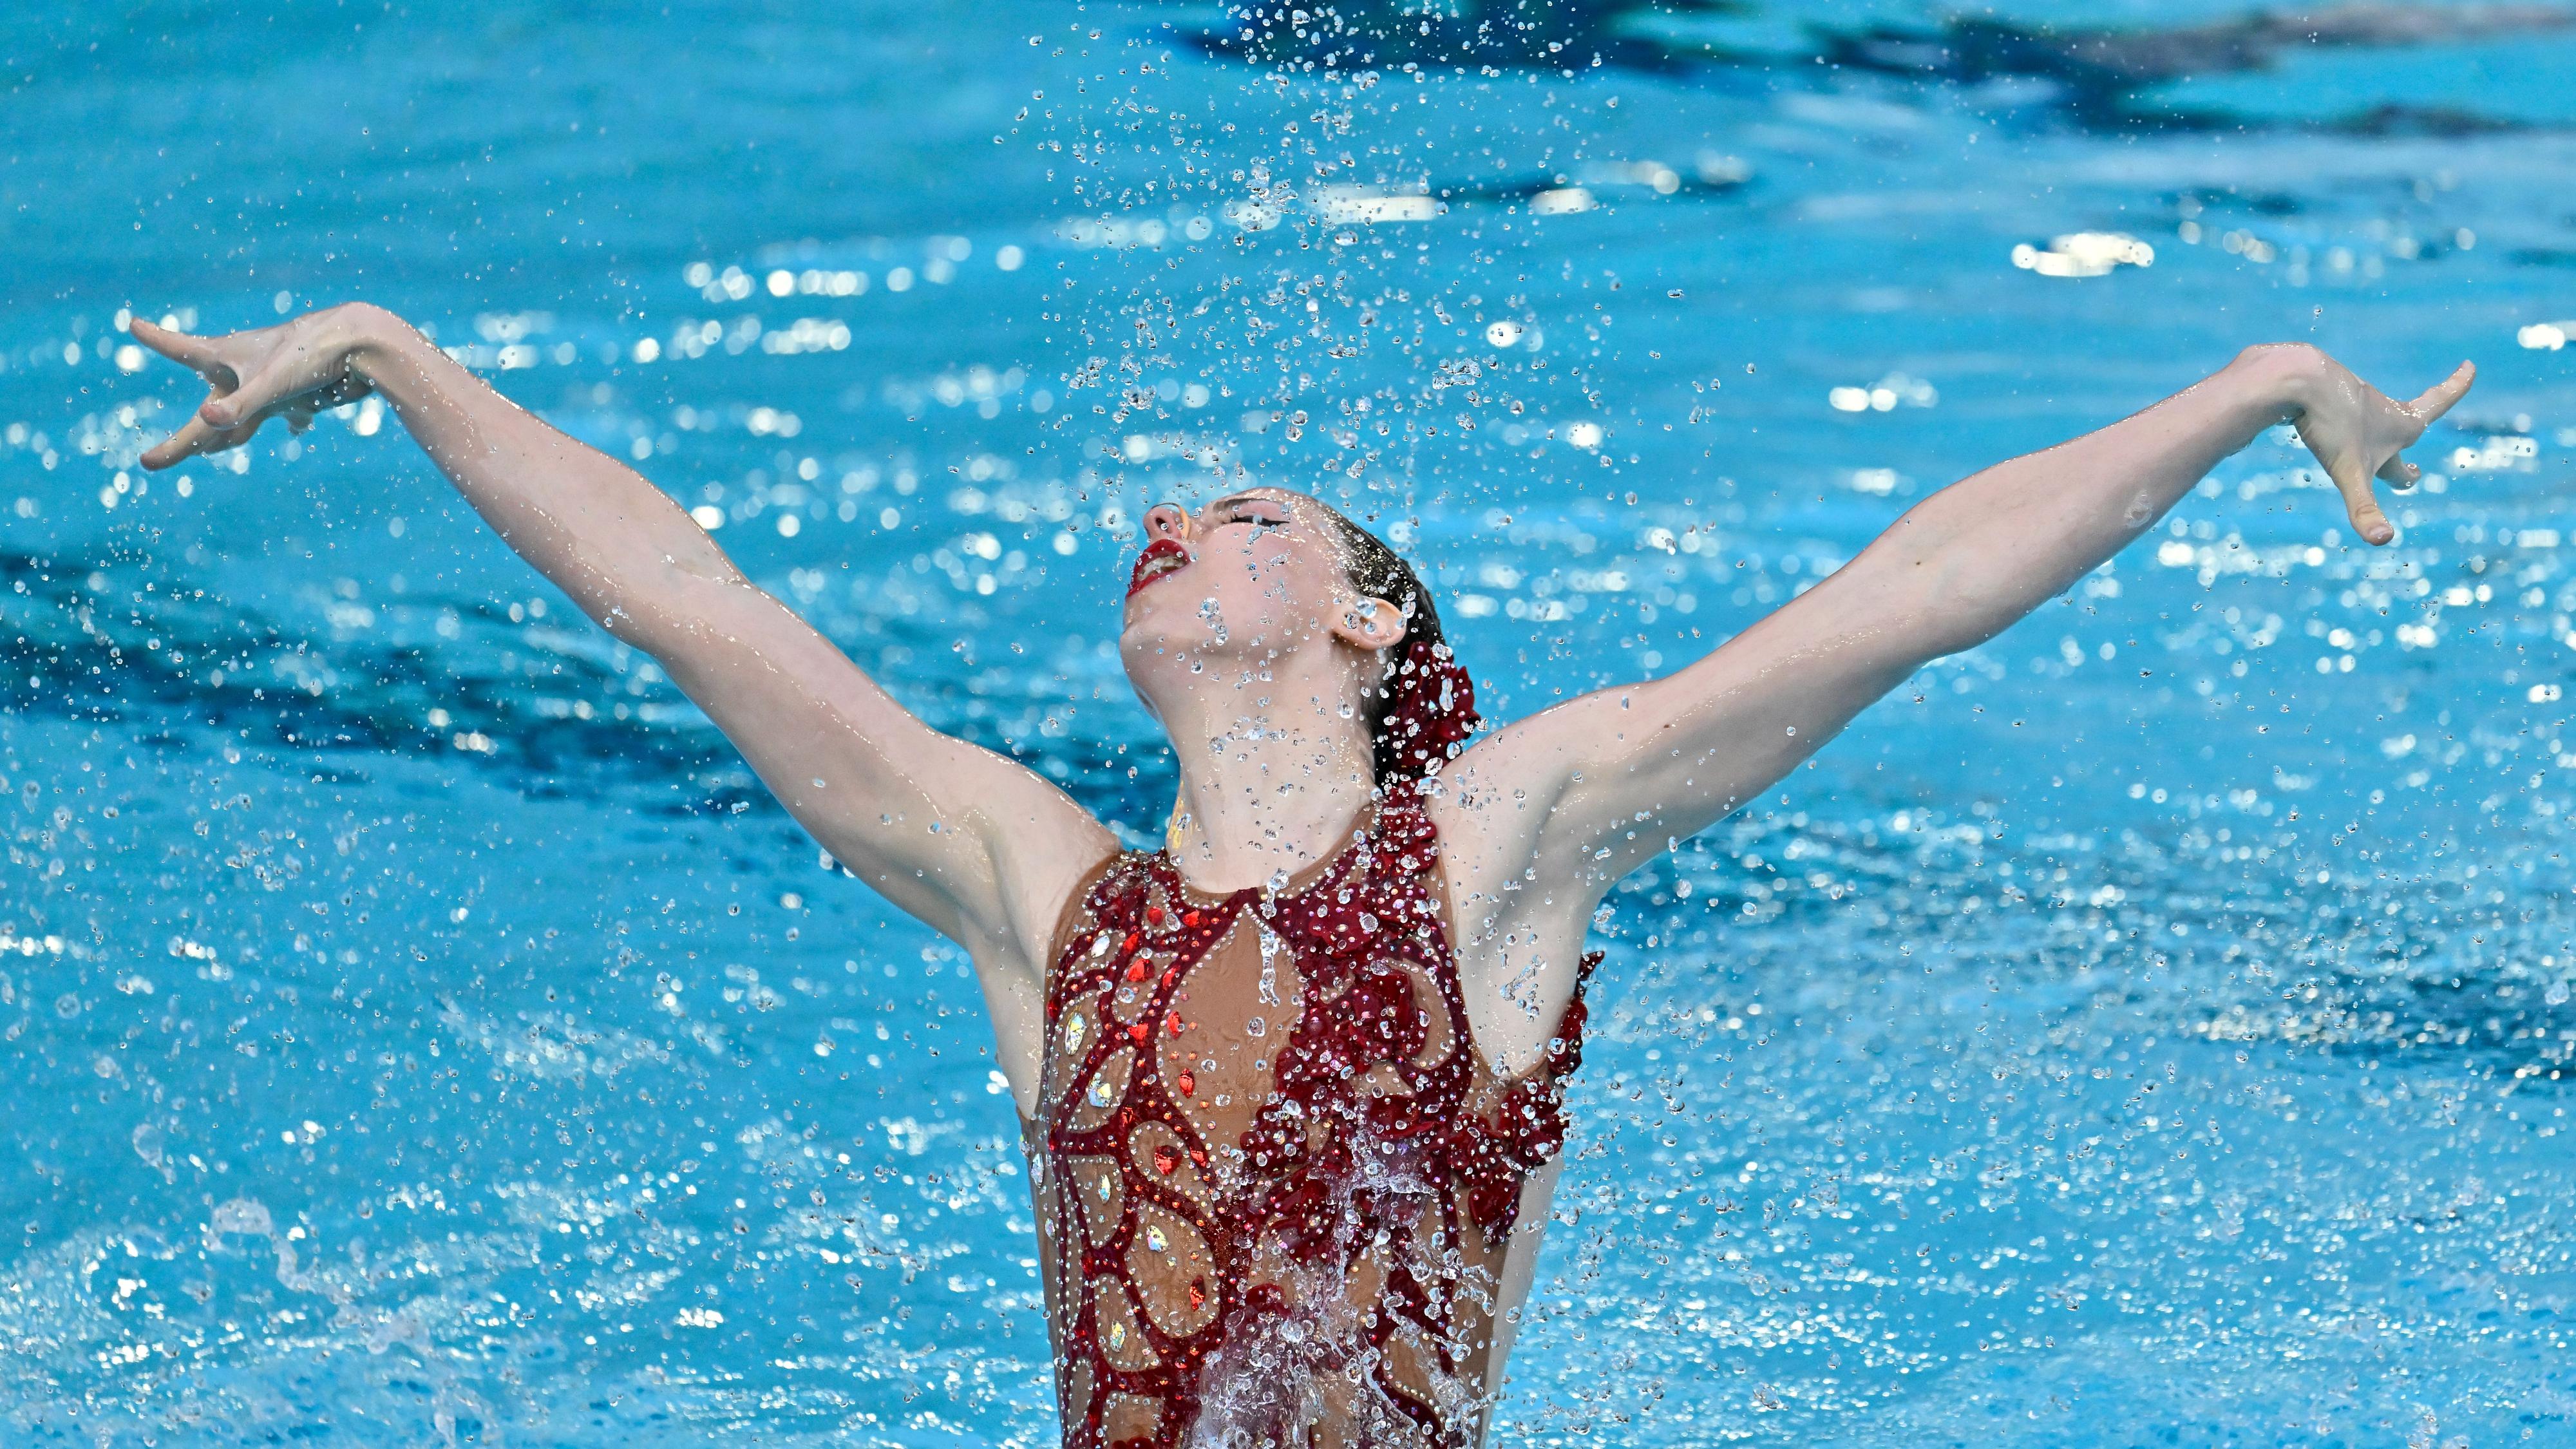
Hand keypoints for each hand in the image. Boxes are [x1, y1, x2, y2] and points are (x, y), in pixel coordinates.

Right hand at [132, 306, 382, 469]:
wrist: (364, 342)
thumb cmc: (312, 356)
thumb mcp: (272, 385)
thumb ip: (240, 406)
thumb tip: (208, 419)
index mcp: (227, 357)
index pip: (180, 348)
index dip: (157, 338)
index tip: (133, 322)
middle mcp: (246, 370)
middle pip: (212, 409)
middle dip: (190, 438)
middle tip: (155, 461)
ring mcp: (275, 381)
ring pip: (247, 413)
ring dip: (233, 433)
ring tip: (217, 448)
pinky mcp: (305, 390)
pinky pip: (294, 409)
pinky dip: (295, 418)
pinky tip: (302, 426)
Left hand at [2273, 345, 2474, 545]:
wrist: (2295, 378)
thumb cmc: (2330, 425)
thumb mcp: (2348, 473)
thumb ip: (2363, 508)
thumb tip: (2383, 540)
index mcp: (2401, 423)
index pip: (2439, 402)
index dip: (2456, 386)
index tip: (2469, 366)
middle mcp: (2381, 408)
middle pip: (2401, 433)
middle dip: (2406, 457)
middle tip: (2413, 472)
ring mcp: (2352, 398)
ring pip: (2364, 423)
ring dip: (2365, 438)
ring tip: (2350, 451)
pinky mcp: (2323, 392)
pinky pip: (2331, 410)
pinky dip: (2329, 419)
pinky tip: (2308, 419)